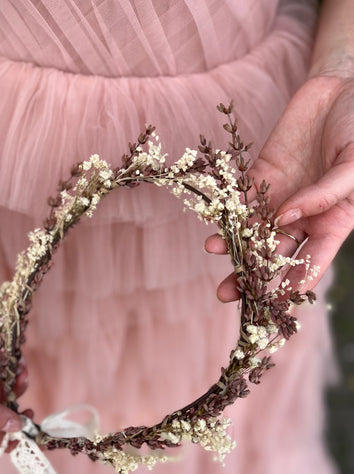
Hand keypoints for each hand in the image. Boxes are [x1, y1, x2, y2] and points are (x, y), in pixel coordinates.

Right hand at [0, 289, 26, 450]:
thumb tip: (13, 429)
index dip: (2, 439)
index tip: (25, 435)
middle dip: (12, 413)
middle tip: (30, 411)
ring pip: (1, 391)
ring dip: (15, 387)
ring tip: (22, 377)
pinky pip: (2, 366)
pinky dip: (14, 367)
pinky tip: (19, 363)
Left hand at [206, 75, 353, 300]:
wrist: (343, 88)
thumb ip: (326, 194)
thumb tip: (288, 217)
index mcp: (332, 222)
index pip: (311, 263)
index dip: (293, 286)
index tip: (274, 307)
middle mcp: (303, 217)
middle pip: (273, 255)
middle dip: (250, 276)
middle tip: (227, 295)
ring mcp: (280, 197)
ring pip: (252, 230)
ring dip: (232, 244)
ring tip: (213, 251)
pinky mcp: (262, 176)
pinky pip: (242, 199)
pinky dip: (227, 212)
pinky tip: (212, 222)